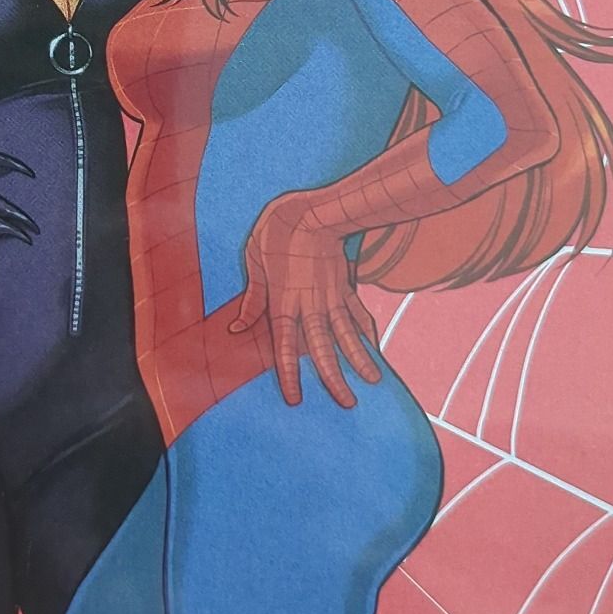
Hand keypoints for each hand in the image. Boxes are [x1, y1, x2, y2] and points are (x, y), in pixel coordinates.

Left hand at [230, 198, 381, 408]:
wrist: (313, 210)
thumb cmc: (276, 232)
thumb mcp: (253, 261)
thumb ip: (251, 299)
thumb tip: (238, 329)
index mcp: (283, 302)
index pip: (284, 348)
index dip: (290, 376)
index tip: (296, 400)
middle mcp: (310, 306)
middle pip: (323, 349)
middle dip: (335, 378)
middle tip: (348, 403)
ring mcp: (332, 297)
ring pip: (347, 334)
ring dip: (360, 359)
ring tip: (374, 381)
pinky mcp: (345, 285)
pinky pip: (357, 312)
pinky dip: (366, 330)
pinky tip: (374, 345)